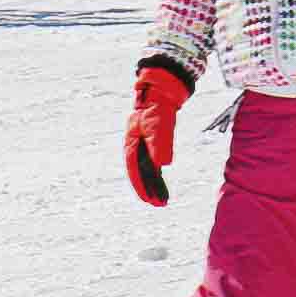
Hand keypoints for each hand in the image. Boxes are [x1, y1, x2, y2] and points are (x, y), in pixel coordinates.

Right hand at [125, 57, 191, 208]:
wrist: (159, 92)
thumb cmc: (157, 108)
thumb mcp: (160, 125)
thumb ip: (161, 145)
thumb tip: (163, 166)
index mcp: (132, 143)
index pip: (136, 170)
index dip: (143, 187)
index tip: (150, 200)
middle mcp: (135, 146)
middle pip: (141, 173)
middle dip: (149, 189)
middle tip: (159, 205)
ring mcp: (142, 144)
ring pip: (147, 169)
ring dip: (154, 184)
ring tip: (162, 199)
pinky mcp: (150, 142)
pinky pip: (152, 163)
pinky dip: (157, 174)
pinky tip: (161, 182)